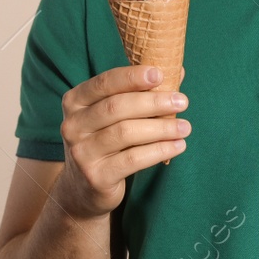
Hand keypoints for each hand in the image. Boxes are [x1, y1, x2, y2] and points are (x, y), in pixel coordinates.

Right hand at [53, 65, 190, 218]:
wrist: (83, 188)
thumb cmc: (106, 140)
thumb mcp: (113, 115)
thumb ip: (140, 92)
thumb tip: (177, 71)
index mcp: (75, 102)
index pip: (104, 83)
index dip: (132, 77)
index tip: (160, 74)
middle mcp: (72, 125)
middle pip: (116, 107)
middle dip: (153, 102)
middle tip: (182, 101)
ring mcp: (81, 152)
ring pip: (126, 133)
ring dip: (161, 128)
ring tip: (185, 127)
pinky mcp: (95, 176)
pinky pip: (132, 159)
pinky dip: (159, 150)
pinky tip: (178, 145)